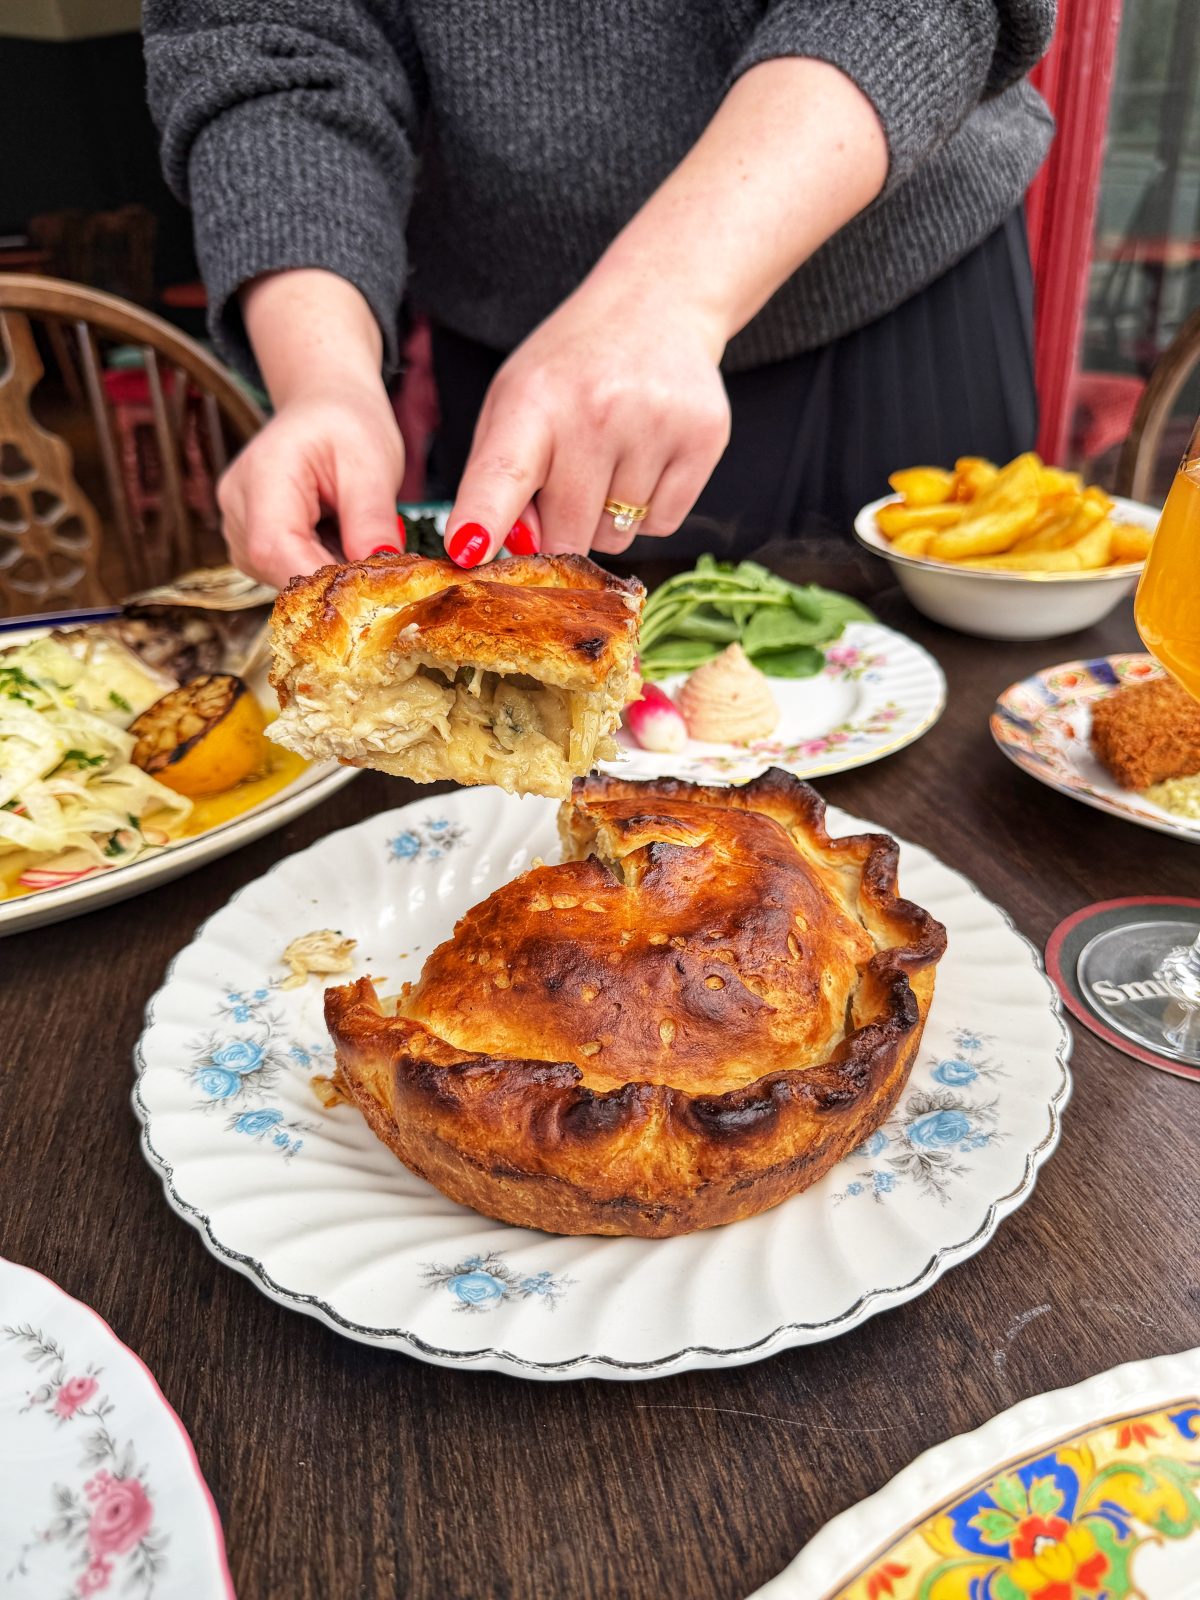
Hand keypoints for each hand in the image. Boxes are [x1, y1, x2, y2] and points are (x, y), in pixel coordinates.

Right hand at [218, 373, 404, 588]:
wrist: (326, 406)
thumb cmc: (347, 424)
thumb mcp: (371, 462)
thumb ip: (371, 519)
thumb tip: (377, 578)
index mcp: (261, 476)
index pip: (275, 550)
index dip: (319, 583)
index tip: (369, 595)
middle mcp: (237, 507)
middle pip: (279, 572)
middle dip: (333, 583)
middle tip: (380, 569)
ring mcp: (239, 528)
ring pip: (284, 579)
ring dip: (329, 575)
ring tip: (357, 538)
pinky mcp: (252, 543)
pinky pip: (286, 573)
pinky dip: (321, 568)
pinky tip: (340, 541)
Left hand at [444, 275, 730, 565]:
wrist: (657, 304)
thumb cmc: (573, 369)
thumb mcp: (514, 400)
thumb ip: (496, 476)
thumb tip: (504, 548)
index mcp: (534, 399)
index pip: (502, 473)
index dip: (483, 519)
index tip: (468, 552)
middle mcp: (595, 410)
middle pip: (568, 534)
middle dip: (562, 526)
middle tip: (570, 476)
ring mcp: (655, 423)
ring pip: (617, 536)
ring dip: (608, 515)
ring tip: (613, 454)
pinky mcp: (704, 438)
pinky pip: (662, 525)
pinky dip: (649, 509)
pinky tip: (646, 458)